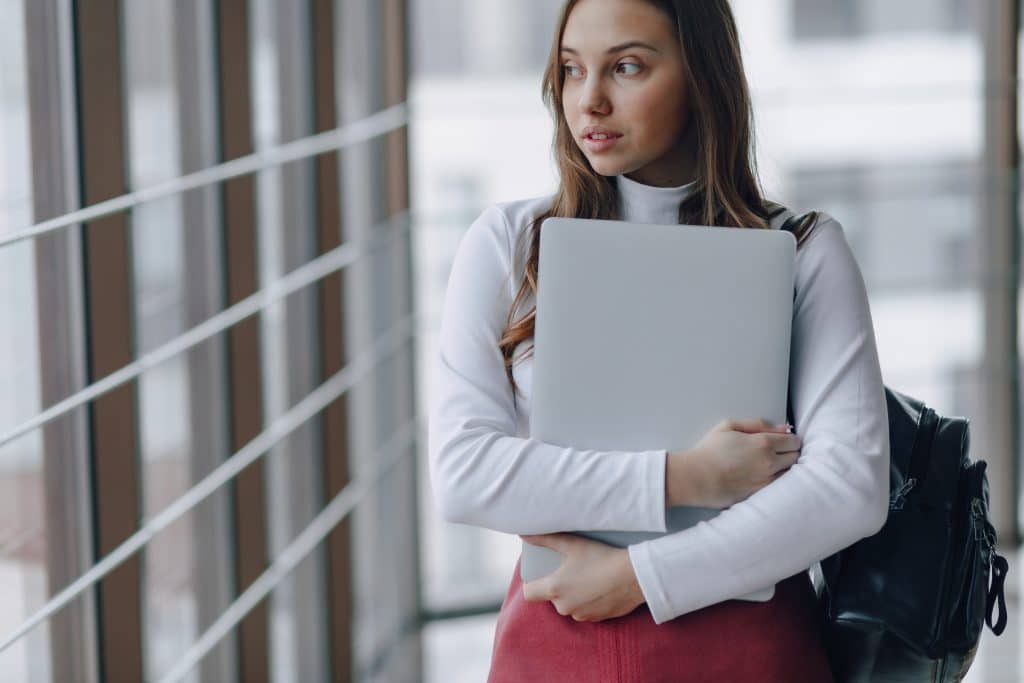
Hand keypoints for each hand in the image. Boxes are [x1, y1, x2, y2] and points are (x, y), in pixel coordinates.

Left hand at [519, 533, 644, 621]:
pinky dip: (590, 601)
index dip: (532, 583)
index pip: (529, 593)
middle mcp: (565, 607)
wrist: (634, 575)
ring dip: (575, 594)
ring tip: (588, 576)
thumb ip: (545, 539)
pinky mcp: (598, 619)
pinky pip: (586, 610)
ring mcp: (582, 615)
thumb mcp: (572, 544)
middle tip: (572, 568)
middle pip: (552, 598)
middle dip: (559, 586)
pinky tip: (600, 586)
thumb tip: (523, 533)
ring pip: (570, 604)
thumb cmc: (601, 557)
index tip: (542, 573)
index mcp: (555, 589)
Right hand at [667, 418, 800, 508]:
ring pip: (790, 473)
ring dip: (785, 467)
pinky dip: (777, 480)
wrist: (696, 477)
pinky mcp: (761, 494)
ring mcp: (766, 481)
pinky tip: (763, 476)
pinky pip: (779, 486)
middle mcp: (769, 463)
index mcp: (764, 443)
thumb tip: (782, 427)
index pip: (793, 441)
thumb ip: (758, 424)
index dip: (789, 438)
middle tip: (776, 451)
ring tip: (769, 464)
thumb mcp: (729, 426)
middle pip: (796, 457)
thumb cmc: (709, 450)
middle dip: (789, 452)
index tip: (781, 440)